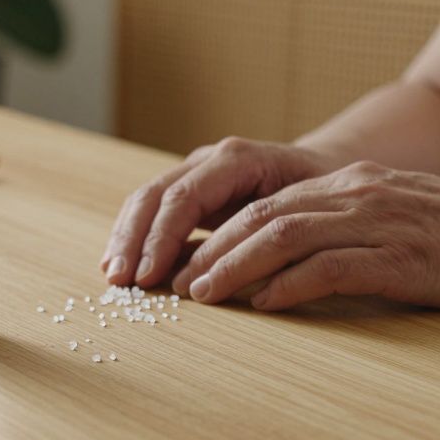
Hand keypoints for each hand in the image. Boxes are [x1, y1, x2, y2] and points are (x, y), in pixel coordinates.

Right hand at [101, 137, 341, 287]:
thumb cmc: (324, 193)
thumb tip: (237, 272)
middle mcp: (209, 160)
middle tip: (120, 280)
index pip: (184, 197)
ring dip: (126, 239)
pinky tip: (123, 265)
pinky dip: (134, 237)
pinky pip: (152, 209)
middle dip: (133, 240)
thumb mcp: (311, 209)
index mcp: (237, 159)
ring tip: (113, 277)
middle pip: (155, 196)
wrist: (326, 169)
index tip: (147, 276)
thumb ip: (274, 232)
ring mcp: (195, 171)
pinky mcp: (190, 190)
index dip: (161, 238)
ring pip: (146, 200)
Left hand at [175, 161, 439, 309]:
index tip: (182, 260)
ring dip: (234, 266)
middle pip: (260, 215)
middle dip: (209, 248)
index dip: (215, 232)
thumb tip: (275, 266)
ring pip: (283, 236)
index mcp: (344, 184)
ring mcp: (375, 223)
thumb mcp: (383, 217)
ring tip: (202, 294)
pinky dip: (289, 285)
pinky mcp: (398, 258)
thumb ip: (334, 228)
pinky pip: (330, 267)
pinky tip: (263, 304)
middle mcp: (352, 195)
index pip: (261, 203)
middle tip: (173, 281)